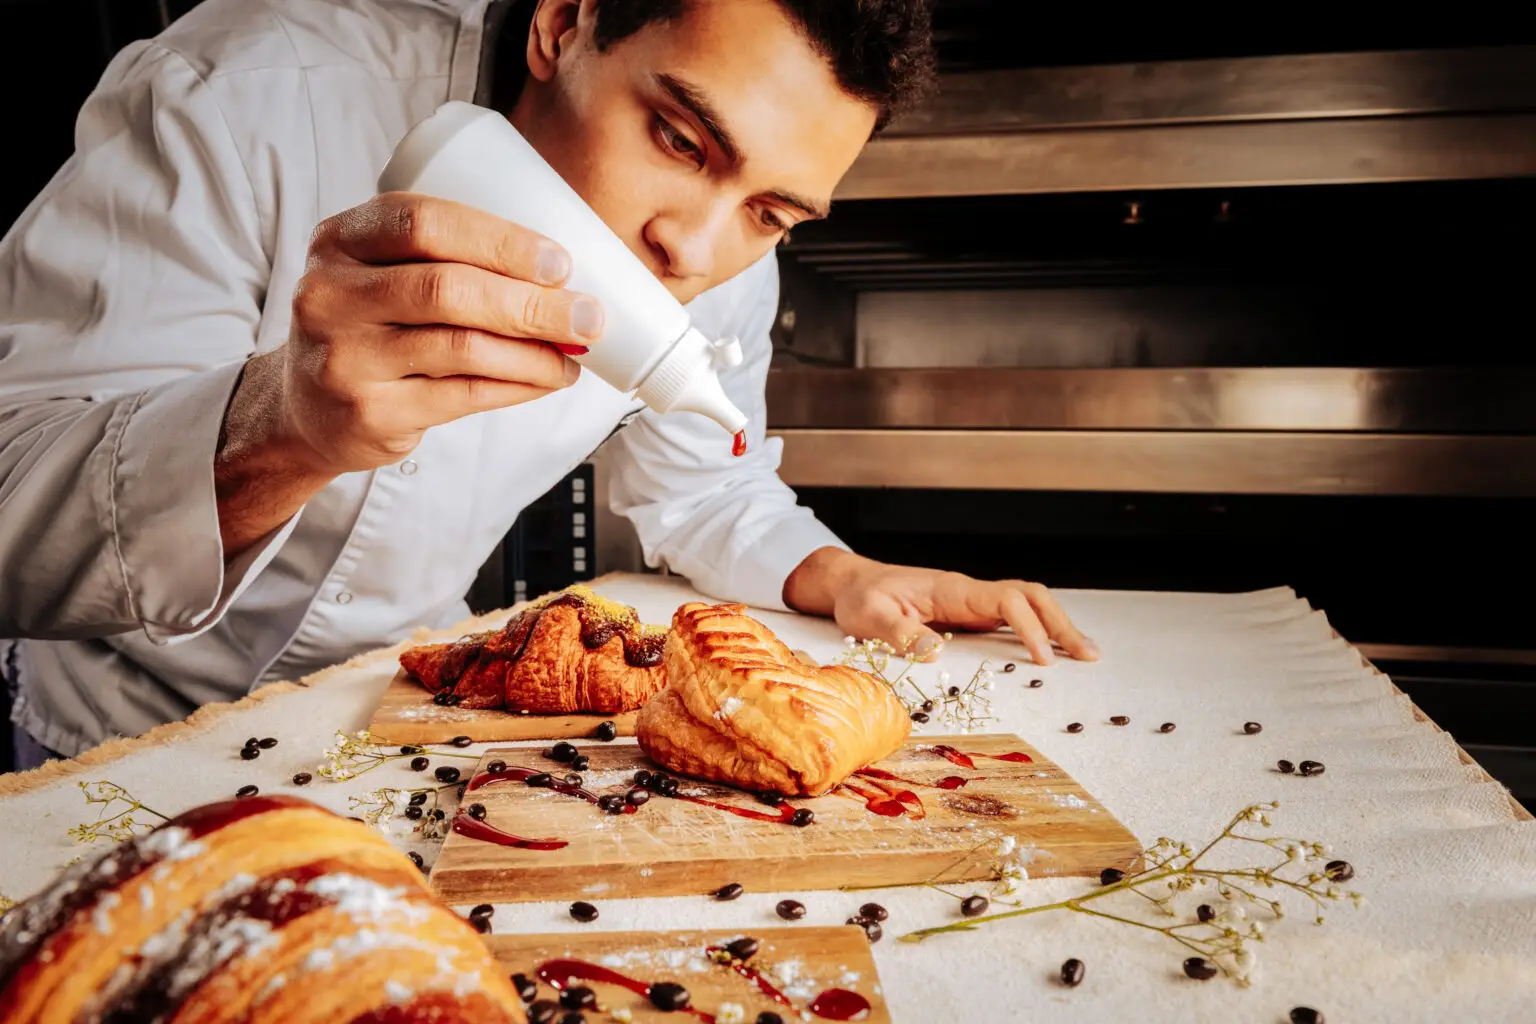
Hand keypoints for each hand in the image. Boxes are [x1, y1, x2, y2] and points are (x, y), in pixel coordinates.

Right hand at [272, 191, 604, 476]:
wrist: (306, 410)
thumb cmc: (370, 327)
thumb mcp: (381, 273)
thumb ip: (448, 259)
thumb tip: (565, 274)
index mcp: (340, 239)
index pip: (424, 223)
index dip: (500, 240)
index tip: (559, 262)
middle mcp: (331, 294)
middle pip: (447, 288)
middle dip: (531, 303)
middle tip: (587, 316)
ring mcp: (344, 357)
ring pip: (461, 348)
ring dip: (534, 353)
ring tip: (574, 354)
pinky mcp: (368, 412)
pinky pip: (462, 396)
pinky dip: (517, 387)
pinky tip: (546, 380)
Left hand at [784, 549, 1098, 665]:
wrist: (853, 583)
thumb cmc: (861, 597)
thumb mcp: (870, 617)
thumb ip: (901, 633)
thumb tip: (935, 654)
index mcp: (953, 589)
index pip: (1006, 600)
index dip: (1029, 628)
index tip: (1043, 659)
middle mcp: (970, 593)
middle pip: (1030, 597)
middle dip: (1061, 624)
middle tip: (1089, 655)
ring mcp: (973, 602)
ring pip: (1027, 604)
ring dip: (1057, 626)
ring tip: (1085, 654)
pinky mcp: (970, 614)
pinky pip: (1012, 617)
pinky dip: (1038, 631)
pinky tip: (1054, 649)